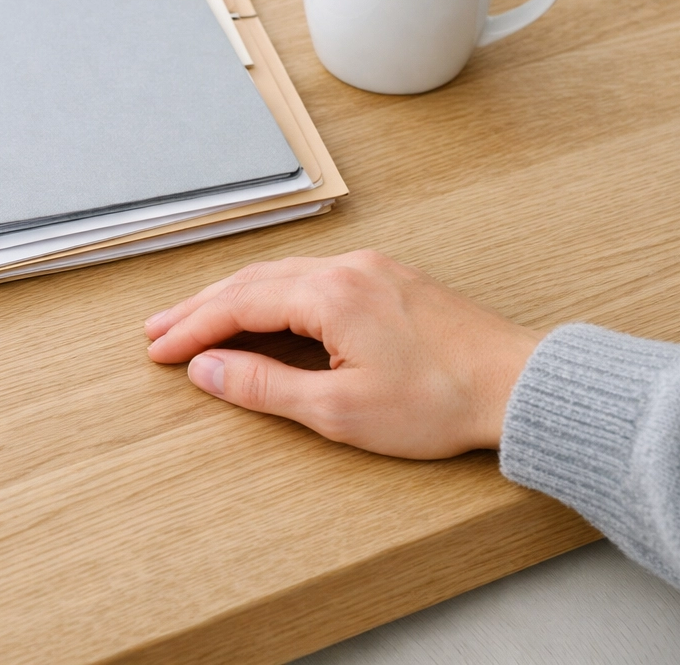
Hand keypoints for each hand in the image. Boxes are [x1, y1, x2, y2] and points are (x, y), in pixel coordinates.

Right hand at [144, 250, 540, 458]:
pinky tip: (264, 307)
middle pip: (251, 281)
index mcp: (328, 295)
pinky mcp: (389, 280)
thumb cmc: (441, 402)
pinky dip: (272, 293)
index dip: (191, 329)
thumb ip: (264, 386)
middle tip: (158, 330)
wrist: (522, 385)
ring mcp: (370, 269)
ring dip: (234, 297)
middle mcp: (344, 269)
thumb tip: (207, 369)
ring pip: (281, 274)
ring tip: (197, 319)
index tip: (157, 351)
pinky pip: (311, 275)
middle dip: (200, 308)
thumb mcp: (340, 410)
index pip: (236, 305)